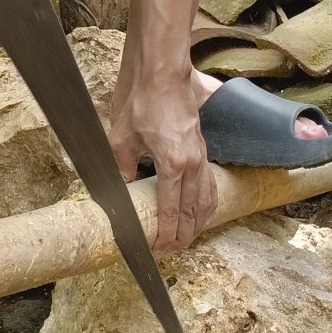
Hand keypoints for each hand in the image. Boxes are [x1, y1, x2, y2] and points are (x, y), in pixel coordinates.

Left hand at [108, 77, 216, 255]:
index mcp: (173, 164)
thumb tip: (121, 192)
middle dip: (182, 238)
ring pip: (205, 202)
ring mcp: (202, 158)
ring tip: (186, 241)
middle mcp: (192, 165)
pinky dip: (208, 206)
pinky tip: (203, 215)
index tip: (158, 251)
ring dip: (197, 226)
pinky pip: (211, 187)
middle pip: (192, 213)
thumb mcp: (121, 139)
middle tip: (170, 253)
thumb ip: (122, 169)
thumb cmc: (144, 105)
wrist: (166, 79)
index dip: (166, 235)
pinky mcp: (204, 152)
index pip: (171, 211)